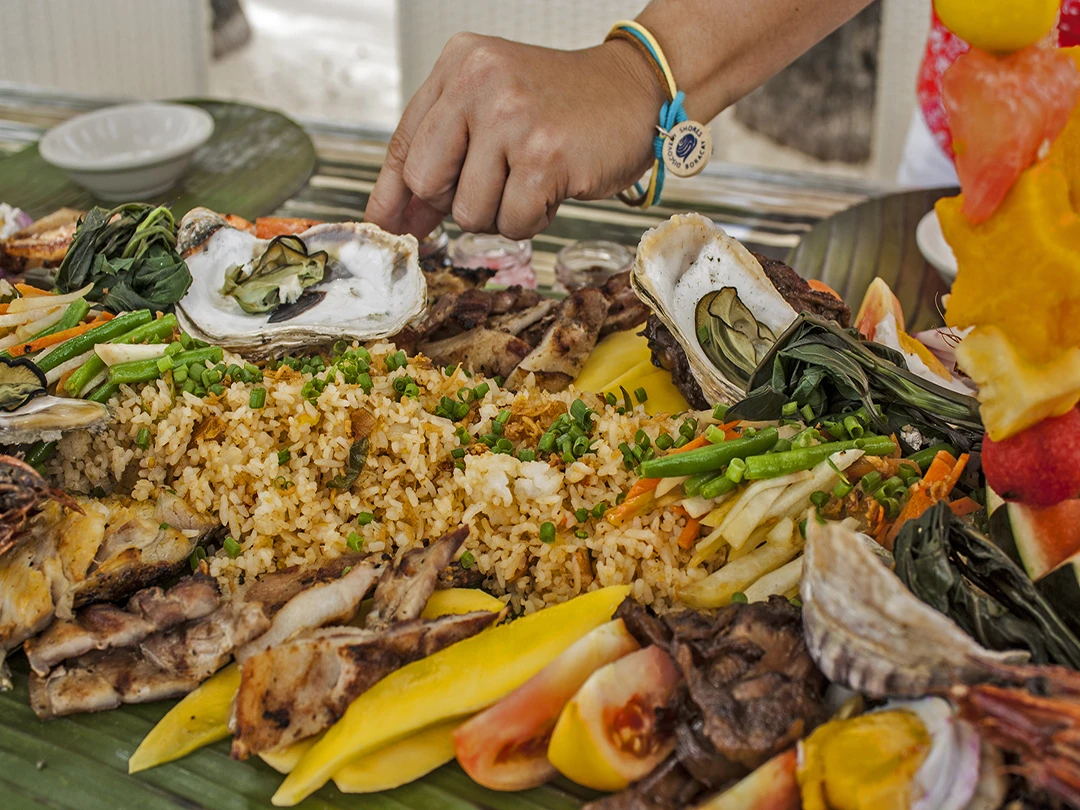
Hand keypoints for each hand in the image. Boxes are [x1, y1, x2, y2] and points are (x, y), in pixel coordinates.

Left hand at [364, 34, 664, 238]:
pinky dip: (534, 219)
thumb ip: (443, 152)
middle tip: (497, 185)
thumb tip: (398, 216)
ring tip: (532, 179)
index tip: (386, 222)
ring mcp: (512, 119)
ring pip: (470, 212)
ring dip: (502, 213)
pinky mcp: (546, 157)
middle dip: (458, 201)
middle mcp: (479, 83)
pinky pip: (515, 223)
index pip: (405, 143)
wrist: (637, 90)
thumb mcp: (493, 106)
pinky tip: (553, 187)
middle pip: (428, 183)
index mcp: (459, 65)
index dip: (393, 193)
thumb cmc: (564, 105)